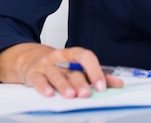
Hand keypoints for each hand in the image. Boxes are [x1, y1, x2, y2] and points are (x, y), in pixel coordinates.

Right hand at [0, 43, 123, 97]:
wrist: (31, 60)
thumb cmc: (60, 66)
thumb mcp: (77, 67)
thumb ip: (97, 75)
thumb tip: (118, 84)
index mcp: (74, 54)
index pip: (86, 57)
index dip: (95, 71)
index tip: (102, 86)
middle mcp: (60, 58)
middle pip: (72, 70)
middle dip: (80, 83)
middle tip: (86, 94)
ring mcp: (46, 66)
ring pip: (56, 75)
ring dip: (64, 86)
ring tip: (71, 96)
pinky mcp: (33, 74)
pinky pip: (39, 80)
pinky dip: (44, 87)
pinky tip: (49, 94)